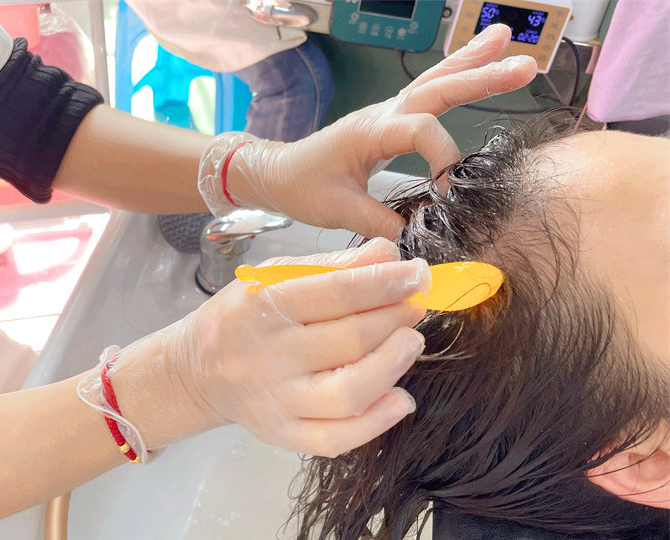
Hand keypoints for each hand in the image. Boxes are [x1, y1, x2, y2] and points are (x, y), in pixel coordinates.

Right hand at [110, 238, 429, 456]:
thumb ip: (331, 265)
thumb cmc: (243, 318)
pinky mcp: (283, 435)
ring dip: (393, 366)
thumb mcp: (274, 277)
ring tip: (411, 343)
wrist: (196, 372)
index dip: (387, 283)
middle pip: (349, 340)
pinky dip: (377, 422)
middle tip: (416, 305)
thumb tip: (389, 253)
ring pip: (348, 393)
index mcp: (263, 306)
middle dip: (396, 319)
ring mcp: (276, 401)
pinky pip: (337, 438)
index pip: (337, 292)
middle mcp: (268, 356)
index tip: (419, 274)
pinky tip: (400, 398)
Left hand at [213, 24, 537, 238]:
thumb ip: (377, 222)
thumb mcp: (335, 210)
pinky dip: (455, 74)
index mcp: (368, 132)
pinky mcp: (390, 121)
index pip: (419, 130)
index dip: (443, 155)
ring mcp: (387, 113)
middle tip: (525, 66)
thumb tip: (416, 235)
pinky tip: (479, 60)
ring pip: (435, 81)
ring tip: (508, 39)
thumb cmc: (301, 187)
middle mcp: (382, 114)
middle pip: (438, 88)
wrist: (276, 173)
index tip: (450, 190)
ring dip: (473, 63)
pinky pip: (428, 93)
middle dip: (482, 77)